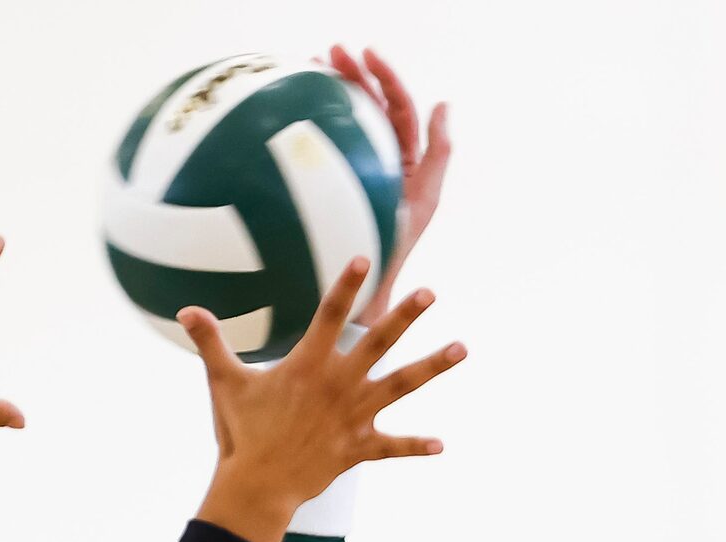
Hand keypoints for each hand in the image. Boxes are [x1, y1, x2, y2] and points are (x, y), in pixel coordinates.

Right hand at [185, 260, 462, 541]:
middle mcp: (339, 384)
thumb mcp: (224, 384)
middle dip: (406, 316)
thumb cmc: (240, 433)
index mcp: (309, 365)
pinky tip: (440, 444)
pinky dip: (414, 446)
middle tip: (430, 293)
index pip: (330, 314)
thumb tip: (186, 310)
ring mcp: (353, 416)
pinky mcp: (358, 448)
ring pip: (401, 385)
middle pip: (379, 342)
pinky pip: (392, 446)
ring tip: (461, 348)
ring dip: (432, 366)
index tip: (364, 257)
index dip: (346, 285)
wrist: (257, 486)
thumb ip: (210, 343)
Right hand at [328, 46, 452, 325]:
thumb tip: (444, 105)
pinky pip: (317, 157)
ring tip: (309, 65)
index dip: (387, 79)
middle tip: (332, 52)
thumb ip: (437, 155)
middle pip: (369, 111)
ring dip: (330, 95)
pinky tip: (281, 113)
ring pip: (343, 130)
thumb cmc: (388, 261)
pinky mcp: (326, 197)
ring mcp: (351, 183)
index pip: (399, 111)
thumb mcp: (421, 203)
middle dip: (354, 76)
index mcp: (405, 167)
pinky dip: (305, 131)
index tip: (367, 55)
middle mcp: (379, 171)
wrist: (352, 304)